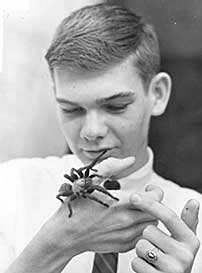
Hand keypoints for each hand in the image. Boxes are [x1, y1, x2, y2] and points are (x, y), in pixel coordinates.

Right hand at [42, 157, 162, 256]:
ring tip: (136, 209)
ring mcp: (126, 236)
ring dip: (148, 215)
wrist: (65, 234)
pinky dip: (141, 228)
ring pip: (152, 225)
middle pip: (157, 213)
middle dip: (153, 203)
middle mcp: (126, 221)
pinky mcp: (124, 246)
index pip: (155, 199)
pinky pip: (143, 236)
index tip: (148, 189)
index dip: (156, 192)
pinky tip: (129, 222)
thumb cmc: (77, 205)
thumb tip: (130, 159)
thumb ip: (112, 167)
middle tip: (143, 198)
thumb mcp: (91, 180)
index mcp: (120, 202)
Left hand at [131, 185, 199, 272]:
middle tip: (155, 246)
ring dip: (141, 251)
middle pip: (149, 231)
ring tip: (152, 257)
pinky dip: (138, 264)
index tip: (134, 197)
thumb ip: (188, 220)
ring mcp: (173, 269)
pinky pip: (136, 262)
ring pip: (141, 246)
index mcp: (190, 240)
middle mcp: (184, 255)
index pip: (168, 216)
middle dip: (146, 237)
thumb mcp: (185, 240)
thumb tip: (194, 201)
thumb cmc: (176, 258)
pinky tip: (148, 268)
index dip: (150, 204)